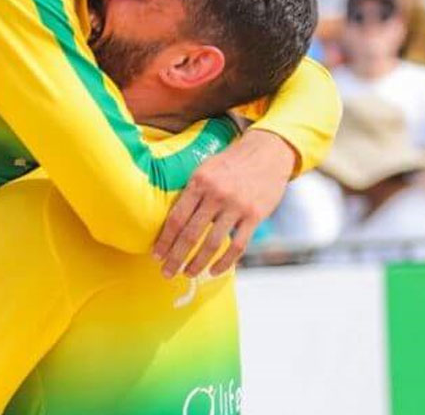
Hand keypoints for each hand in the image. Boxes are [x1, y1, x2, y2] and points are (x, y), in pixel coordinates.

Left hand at [153, 129, 294, 277]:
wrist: (267, 151)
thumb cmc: (231, 162)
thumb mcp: (205, 168)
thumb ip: (191, 191)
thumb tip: (172, 220)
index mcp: (199, 181)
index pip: (176, 217)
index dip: (165, 240)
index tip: (156, 255)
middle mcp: (216, 194)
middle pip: (190, 234)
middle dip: (175, 257)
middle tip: (166, 272)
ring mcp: (236, 206)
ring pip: (212, 244)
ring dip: (197, 263)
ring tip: (187, 273)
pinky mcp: (255, 215)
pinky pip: (237, 245)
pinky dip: (224, 262)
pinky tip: (214, 270)